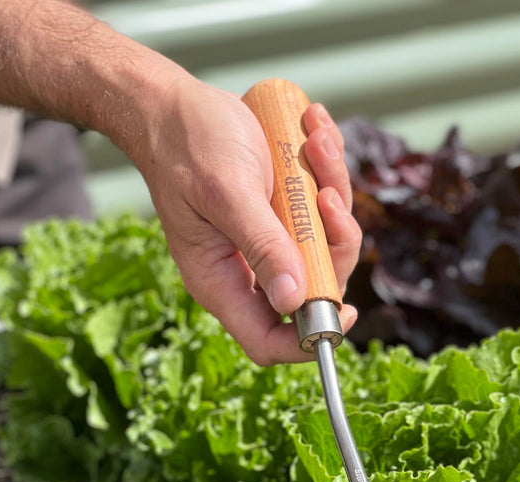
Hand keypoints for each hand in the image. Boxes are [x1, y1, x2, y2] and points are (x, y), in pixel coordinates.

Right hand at [131, 75, 360, 365]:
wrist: (173, 102)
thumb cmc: (187, 143)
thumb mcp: (228, 193)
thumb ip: (262, 246)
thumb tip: (294, 300)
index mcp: (221, 281)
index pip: (268, 340)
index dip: (308, 340)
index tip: (346, 313)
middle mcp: (247, 270)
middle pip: (313, 290)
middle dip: (333, 243)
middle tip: (327, 195)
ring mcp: (267, 242)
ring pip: (326, 243)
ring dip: (333, 192)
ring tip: (316, 141)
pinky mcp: (283, 214)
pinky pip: (322, 209)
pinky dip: (327, 170)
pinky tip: (314, 132)